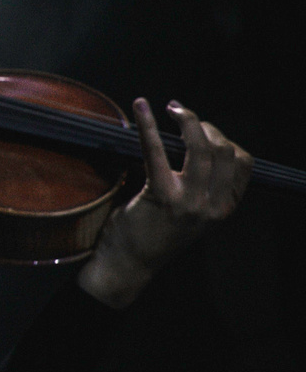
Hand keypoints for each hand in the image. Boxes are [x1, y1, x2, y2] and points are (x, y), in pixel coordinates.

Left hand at [78, 98, 250, 307]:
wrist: (129, 265)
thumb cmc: (153, 234)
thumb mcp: (193, 215)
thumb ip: (204, 187)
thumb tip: (196, 144)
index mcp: (224, 208)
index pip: (243, 163)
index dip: (226, 139)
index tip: (203, 130)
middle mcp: (213, 206)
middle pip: (224, 150)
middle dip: (205, 126)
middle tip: (182, 115)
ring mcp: (190, 202)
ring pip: (202, 147)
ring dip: (188, 120)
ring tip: (172, 109)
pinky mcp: (161, 195)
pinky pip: (157, 150)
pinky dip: (148, 124)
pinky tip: (140, 106)